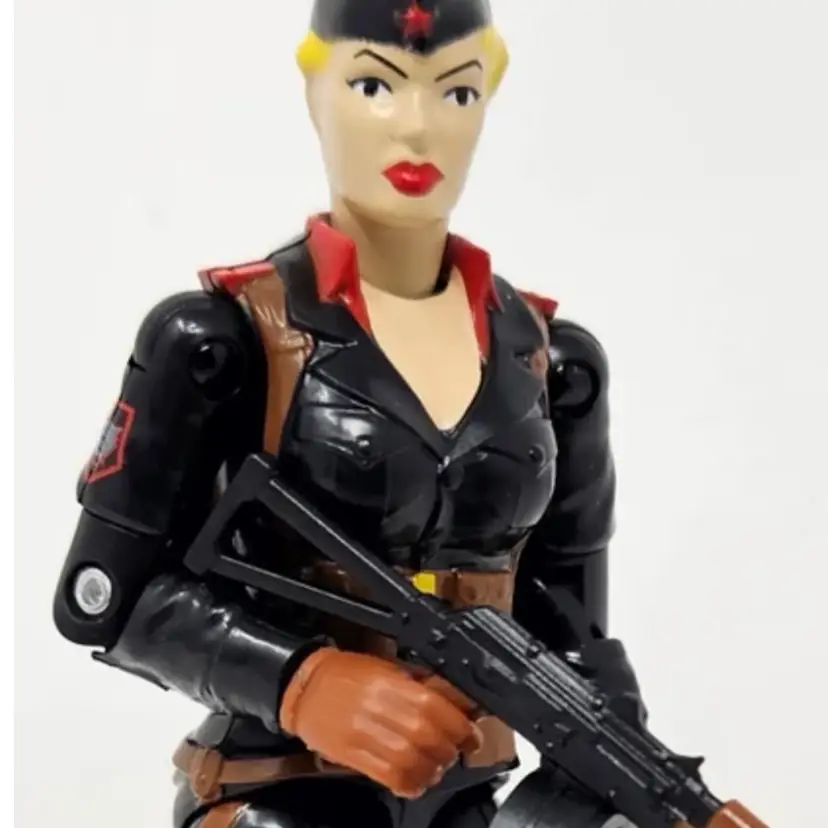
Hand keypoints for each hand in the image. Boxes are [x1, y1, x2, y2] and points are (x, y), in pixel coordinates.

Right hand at [279, 647, 482, 797]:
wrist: (305, 687)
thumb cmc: (348, 673)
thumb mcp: (387, 668)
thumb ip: (420, 684)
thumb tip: (456, 701)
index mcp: (389, 682)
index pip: (433, 706)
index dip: (459, 725)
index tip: (470, 736)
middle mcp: (378, 708)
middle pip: (425, 736)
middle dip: (449, 749)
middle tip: (456, 751)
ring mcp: (363, 733)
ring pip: (410, 761)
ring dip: (432, 770)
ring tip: (437, 768)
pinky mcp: (352, 756)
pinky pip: (388, 776)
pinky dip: (409, 783)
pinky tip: (417, 780)